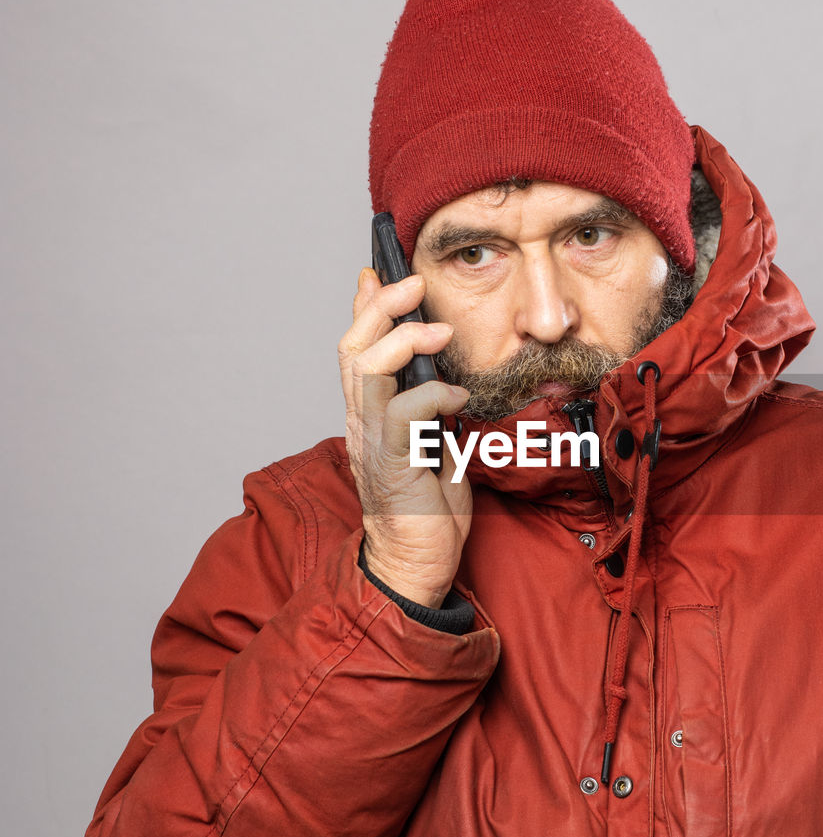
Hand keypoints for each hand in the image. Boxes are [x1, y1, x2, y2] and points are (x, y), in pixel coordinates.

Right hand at [338, 268, 471, 608]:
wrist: (416, 563)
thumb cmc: (427, 508)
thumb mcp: (432, 444)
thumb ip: (428, 409)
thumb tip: (440, 373)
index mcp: (369, 415)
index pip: (357, 349)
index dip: (364, 308)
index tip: (376, 273)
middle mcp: (362, 422)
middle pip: (354, 348)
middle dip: (381, 307)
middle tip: (413, 284)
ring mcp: (373, 442)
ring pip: (368, 369)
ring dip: (403, 340)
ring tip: (439, 330)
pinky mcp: (392, 464)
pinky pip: (403, 413)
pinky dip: (430, 394)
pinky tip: (455, 397)